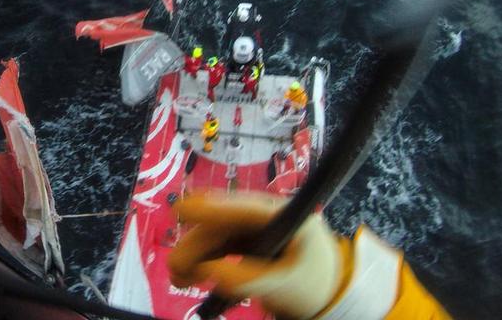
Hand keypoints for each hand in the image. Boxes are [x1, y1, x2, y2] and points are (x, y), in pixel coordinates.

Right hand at [168, 193, 345, 319]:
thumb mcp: (284, 284)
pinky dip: (204, 260)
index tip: (183, 210)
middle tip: (175, 267)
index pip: (245, 209)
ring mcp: (256, 228)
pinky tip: (189, 276)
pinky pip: (221, 247)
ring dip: (195, 254)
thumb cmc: (313, 285)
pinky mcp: (249, 241)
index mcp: (285, 216)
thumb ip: (247, 278)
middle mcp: (266, 216)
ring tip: (177, 277)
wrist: (326, 294)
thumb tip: (206, 270)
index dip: (213, 208)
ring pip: (218, 235)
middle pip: (224, 224)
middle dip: (197, 244)